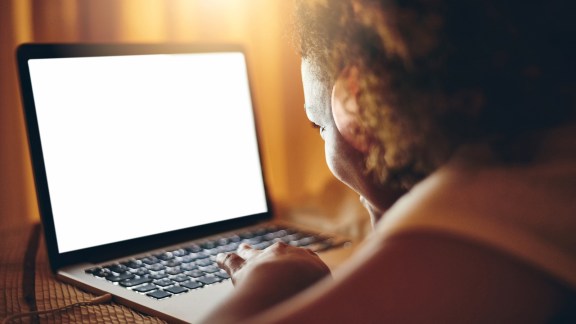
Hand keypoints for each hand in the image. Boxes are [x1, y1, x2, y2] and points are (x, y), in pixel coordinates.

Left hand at [215, 242, 330, 313]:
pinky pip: (229, 260)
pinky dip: (223, 259)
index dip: (303, 262)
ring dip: (247, 251)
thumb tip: (336, 310)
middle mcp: (284, 254)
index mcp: (307, 261)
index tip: (303, 266)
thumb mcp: (327, 293)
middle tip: (273, 254)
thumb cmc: (311, 290)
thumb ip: (327, 297)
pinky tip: (218, 258)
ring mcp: (262, 259)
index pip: (306, 258)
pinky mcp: (241, 268)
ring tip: (242, 248)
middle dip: (276, 253)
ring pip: (252, 252)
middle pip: (278, 251)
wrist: (289, 281)